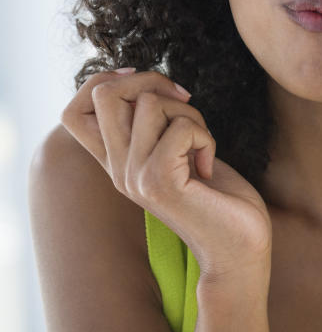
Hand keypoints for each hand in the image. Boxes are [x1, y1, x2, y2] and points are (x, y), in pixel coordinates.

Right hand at [60, 69, 271, 279]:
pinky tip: (207, 167)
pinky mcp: (158, 183)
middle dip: (152, 81)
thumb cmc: (221, 200)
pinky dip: (205, 137)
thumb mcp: (182, 153)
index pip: (74, 111)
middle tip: (185, 104)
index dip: (103, 82)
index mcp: (118, 163)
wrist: (238, 250)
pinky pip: (181, 128)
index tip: (146, 85)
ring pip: (150, 103)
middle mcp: (117, 170)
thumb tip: (150, 86)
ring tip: (203, 147)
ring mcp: (133, 177)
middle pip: (104, 94)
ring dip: (190, 115)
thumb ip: (159, 126)